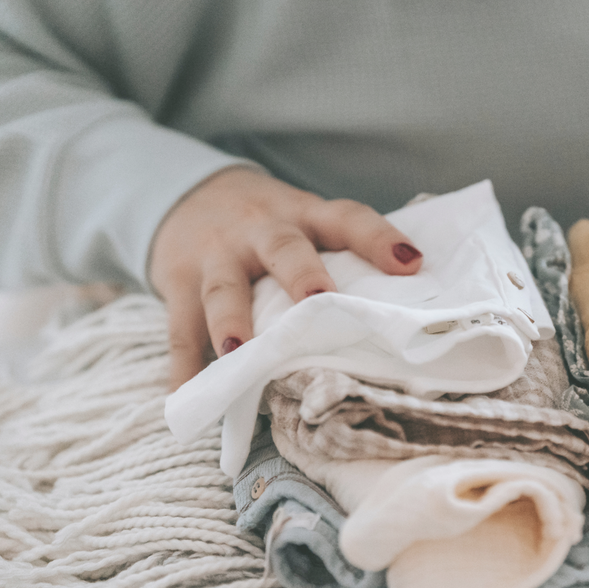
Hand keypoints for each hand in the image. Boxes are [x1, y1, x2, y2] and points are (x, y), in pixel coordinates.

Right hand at [149, 167, 423, 389]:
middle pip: (284, 249)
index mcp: (305, 215)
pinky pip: (179, 328)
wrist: (186, 191)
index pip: (347, 218)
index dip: (378, 237)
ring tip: (238, 352)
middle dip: (302, 274)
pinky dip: (183, 365)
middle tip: (320, 299)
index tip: (411, 263)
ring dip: (231, 320)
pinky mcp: (177, 282)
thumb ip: (340, 253)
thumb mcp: (304, 219)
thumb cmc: (268, 223)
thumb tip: (408, 307)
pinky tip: (186, 396)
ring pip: (224, 287)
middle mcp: (261, 230)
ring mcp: (217, 255)